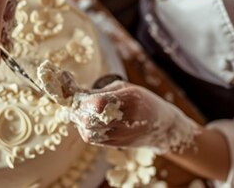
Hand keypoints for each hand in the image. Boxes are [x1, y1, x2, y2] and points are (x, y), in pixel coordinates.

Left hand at [70, 81, 199, 153]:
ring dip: (79, 120)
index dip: (79, 97)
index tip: (70, 88)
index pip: (96, 102)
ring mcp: (121, 135)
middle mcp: (125, 119)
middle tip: (74, 101)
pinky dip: (86, 128)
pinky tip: (89, 119)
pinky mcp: (116, 144)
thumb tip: (72, 91)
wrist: (163, 126)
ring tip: (82, 110)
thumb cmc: (142, 100)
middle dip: (76, 110)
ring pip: (87, 132)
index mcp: (130, 99)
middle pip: (88, 120)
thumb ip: (99, 92)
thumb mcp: (123, 88)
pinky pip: (92, 138)